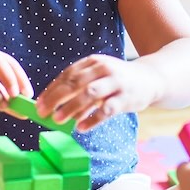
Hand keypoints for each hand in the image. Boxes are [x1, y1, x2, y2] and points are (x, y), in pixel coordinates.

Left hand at [35, 54, 158, 132]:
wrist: (150, 79)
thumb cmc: (117, 80)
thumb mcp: (99, 75)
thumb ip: (79, 86)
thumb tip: (53, 104)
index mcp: (94, 62)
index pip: (68, 74)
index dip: (52, 89)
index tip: (39, 103)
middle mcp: (104, 69)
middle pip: (75, 83)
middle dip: (56, 98)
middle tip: (43, 112)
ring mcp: (116, 83)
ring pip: (89, 94)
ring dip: (71, 108)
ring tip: (57, 120)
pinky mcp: (126, 99)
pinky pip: (106, 110)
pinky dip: (92, 119)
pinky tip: (80, 128)